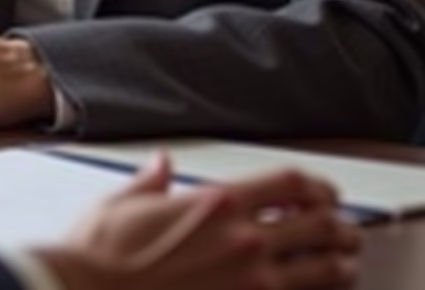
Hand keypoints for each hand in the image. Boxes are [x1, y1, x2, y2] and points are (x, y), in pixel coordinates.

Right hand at [37, 156, 359, 289]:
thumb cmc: (101, 255)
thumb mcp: (121, 202)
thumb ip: (150, 182)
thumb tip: (161, 166)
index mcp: (215, 203)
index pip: (288, 184)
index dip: (316, 186)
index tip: (324, 192)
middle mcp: (242, 241)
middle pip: (318, 226)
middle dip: (339, 227)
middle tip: (344, 229)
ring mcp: (249, 284)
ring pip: (323, 273)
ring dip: (341, 266)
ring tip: (345, 264)